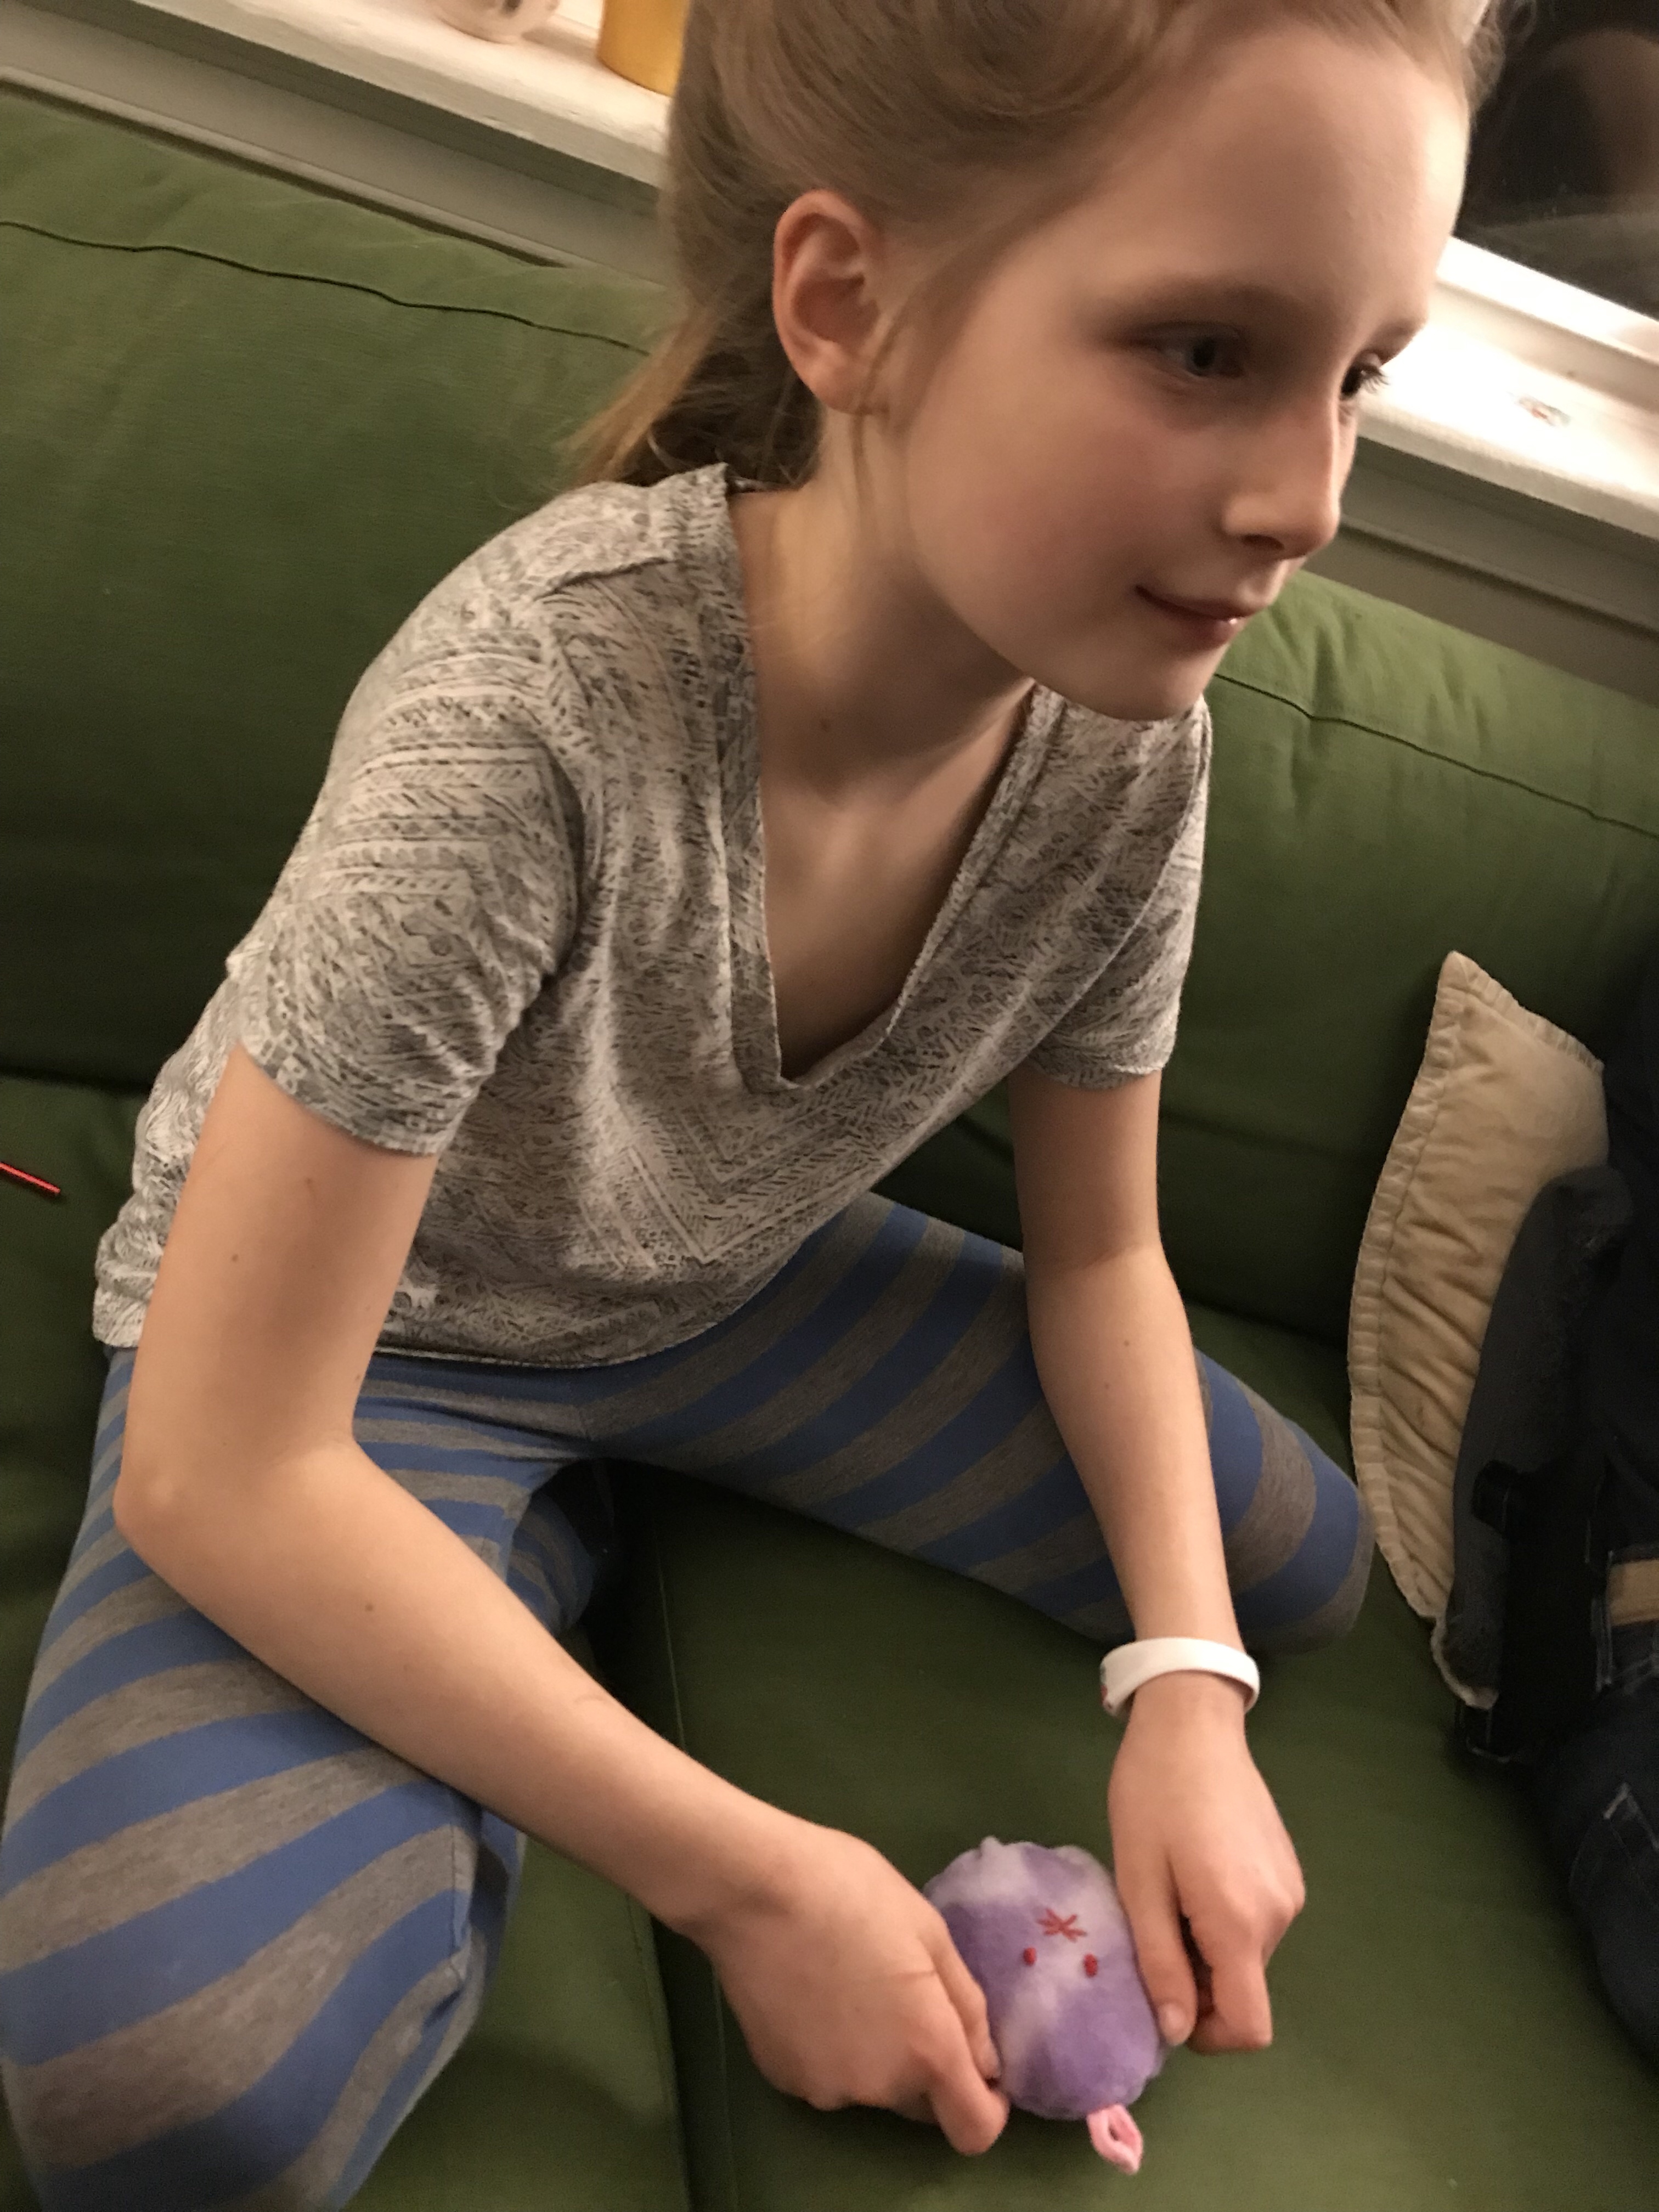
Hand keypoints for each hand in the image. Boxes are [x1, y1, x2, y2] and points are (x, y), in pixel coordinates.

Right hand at [690, 1816, 1009, 2152]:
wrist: (754, 1887)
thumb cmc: (852, 1891)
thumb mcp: (929, 1930)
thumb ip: (967, 2005)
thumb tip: (988, 2064)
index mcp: (927, 2048)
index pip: (975, 2130)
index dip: (988, 2108)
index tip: (981, 2070)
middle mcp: (880, 2086)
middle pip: (922, 2102)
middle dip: (928, 2065)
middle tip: (905, 1996)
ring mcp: (826, 2088)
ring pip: (872, 2085)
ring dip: (877, 2053)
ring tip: (849, 1981)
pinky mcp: (782, 2076)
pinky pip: (827, 2074)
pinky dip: (832, 2048)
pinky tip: (811, 1992)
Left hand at [1106, 1669, 1303, 2052]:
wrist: (1192, 1719)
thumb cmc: (1152, 1794)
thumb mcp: (1139, 1882)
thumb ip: (1160, 1962)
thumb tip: (1176, 2032)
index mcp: (1241, 1923)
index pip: (1250, 2027)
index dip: (1208, 2035)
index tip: (1165, 1997)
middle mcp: (1280, 1915)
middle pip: (1244, 1988)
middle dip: (1198, 1981)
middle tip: (1152, 1927)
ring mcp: (1290, 1890)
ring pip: (1249, 1955)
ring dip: (1208, 1947)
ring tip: (1170, 1890)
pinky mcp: (1288, 1868)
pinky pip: (1257, 1921)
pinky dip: (1224, 1919)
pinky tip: (1195, 1870)